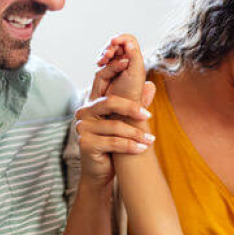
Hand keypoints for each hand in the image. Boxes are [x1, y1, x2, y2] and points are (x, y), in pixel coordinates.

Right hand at [74, 35, 157, 188]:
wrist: (101, 171)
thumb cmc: (113, 144)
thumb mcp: (124, 122)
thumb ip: (136, 104)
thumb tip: (151, 85)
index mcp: (92, 103)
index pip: (100, 79)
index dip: (113, 68)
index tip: (128, 62)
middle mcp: (83, 112)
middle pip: (110, 102)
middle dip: (132, 108)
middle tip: (149, 115)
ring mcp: (82, 128)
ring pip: (115, 126)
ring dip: (136, 134)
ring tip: (150, 140)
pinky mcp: (86, 144)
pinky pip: (114, 142)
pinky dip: (131, 146)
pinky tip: (142, 149)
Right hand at [105, 34, 148, 101]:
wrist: (121, 109)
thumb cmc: (131, 92)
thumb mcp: (136, 73)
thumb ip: (134, 56)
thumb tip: (129, 43)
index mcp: (136, 59)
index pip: (129, 40)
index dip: (121, 38)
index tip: (114, 41)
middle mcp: (126, 60)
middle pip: (116, 44)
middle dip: (110, 46)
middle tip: (107, 54)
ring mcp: (116, 66)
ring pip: (108, 51)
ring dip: (104, 53)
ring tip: (103, 60)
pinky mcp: (106, 72)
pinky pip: (102, 61)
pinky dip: (100, 60)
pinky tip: (100, 63)